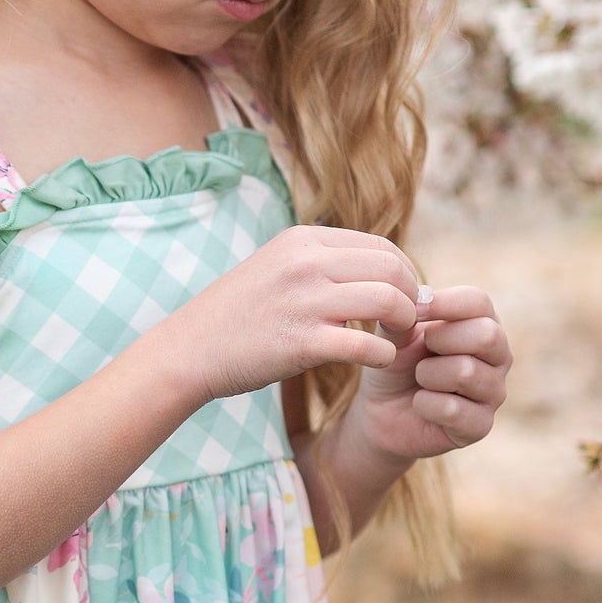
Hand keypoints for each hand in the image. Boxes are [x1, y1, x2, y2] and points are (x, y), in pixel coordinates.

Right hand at [183, 225, 421, 402]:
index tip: (405, 298)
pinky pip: (366, 345)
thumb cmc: (235, 316)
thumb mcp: (276, 268)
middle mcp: (306, 263)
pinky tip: (378, 362)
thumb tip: (373, 271)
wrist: (188, 350)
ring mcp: (304, 302)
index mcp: (303, 240)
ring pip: (387, 301)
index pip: (381, 246)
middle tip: (409, 321)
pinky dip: (384, 355)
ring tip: (398, 339)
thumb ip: (319, 263)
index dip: (406, 273)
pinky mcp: (301, 343)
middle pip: (392, 269)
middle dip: (412, 297)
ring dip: (404, 324)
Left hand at [350, 286, 511, 459]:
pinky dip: (424, 404)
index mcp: (484, 323)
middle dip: (440, 340)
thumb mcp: (394, 334)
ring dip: (428, 374)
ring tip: (420, 379)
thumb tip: (415, 295)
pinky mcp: (480, 426)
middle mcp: (499, 356)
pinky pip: (453, 409)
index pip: (479, 302)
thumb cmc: (396, 365)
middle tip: (421, 351)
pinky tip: (420, 404)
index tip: (414, 310)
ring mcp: (494, 392)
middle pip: (486, 335)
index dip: (443, 303)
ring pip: (466, 371)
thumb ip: (403, 313)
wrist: (381, 413)